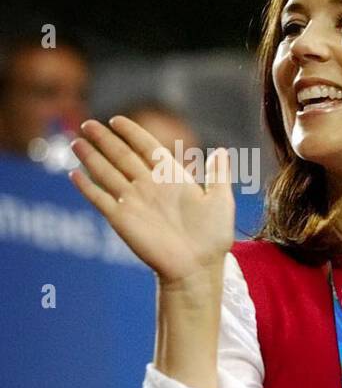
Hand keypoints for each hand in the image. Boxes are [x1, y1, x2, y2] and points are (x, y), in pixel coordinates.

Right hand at [67, 116, 234, 286]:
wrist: (198, 266)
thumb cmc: (213, 236)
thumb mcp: (221, 200)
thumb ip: (219, 175)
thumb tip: (221, 151)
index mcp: (171, 179)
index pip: (147, 148)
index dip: (132, 133)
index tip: (117, 120)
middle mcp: (149, 187)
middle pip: (122, 156)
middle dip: (105, 140)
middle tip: (88, 124)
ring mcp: (134, 202)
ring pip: (107, 174)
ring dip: (91, 158)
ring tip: (76, 142)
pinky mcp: (121, 219)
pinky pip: (100, 200)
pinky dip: (87, 188)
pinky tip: (74, 175)